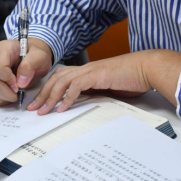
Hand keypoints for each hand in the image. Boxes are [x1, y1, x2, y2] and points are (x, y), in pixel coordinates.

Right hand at [0, 38, 53, 106]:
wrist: (30, 55)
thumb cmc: (35, 55)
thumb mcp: (40, 56)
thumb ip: (30, 66)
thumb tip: (20, 83)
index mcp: (4, 49)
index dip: (8, 80)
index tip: (19, 86)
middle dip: (7, 93)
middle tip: (19, 95)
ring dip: (4, 97)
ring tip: (16, 94)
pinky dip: (0, 99)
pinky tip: (10, 94)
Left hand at [27, 51, 160, 114]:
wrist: (147, 69)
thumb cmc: (132, 79)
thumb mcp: (109, 89)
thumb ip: (95, 93)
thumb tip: (84, 104)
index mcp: (87, 71)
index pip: (60, 78)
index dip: (47, 90)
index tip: (39, 104)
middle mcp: (85, 69)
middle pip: (56, 78)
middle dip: (42, 94)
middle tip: (33, 109)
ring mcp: (91, 70)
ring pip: (62, 81)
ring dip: (50, 97)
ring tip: (43, 111)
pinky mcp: (97, 75)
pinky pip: (77, 86)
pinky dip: (67, 97)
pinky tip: (62, 109)